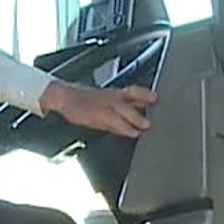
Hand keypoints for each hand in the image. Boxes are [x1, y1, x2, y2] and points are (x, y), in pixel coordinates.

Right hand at [38, 80, 157, 138]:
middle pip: (131, 97)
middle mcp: (112, 97)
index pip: (133, 91)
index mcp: (114, 93)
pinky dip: (125, 127)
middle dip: (144, 104)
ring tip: (146, 126)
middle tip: (156, 112)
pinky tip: (132, 133)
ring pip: (125, 109)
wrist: (67, 98)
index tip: (156, 98)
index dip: (145, 94)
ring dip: (136, 118)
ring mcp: (106, 104)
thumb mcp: (105, 102)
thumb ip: (120, 110)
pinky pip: (115, 121)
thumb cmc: (85, 102)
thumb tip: (135, 118)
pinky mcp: (99, 114)